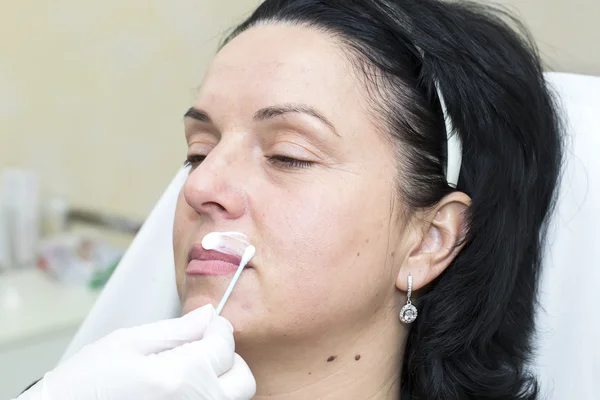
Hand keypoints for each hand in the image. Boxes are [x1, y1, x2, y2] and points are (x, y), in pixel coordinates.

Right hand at [17, 305, 254, 399]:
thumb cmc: (86, 383)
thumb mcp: (128, 344)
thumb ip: (176, 330)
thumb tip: (208, 315)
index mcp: (183, 378)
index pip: (226, 346)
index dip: (218, 329)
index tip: (206, 324)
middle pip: (242, 380)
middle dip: (227, 358)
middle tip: (201, 347)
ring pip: (231, 398)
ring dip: (220, 380)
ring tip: (189, 369)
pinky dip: (206, 395)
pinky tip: (181, 387)